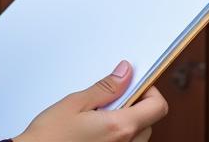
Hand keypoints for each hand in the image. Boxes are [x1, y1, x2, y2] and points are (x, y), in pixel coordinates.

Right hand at [16, 61, 167, 141]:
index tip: (135, 82)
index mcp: (120, 128)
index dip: (149, 90)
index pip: (157, 106)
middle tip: (110, 97)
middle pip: (149, 121)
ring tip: (99, 116)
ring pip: (139, 135)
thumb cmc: (51, 136)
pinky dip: (119, 135)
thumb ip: (105, 88)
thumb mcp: (76, 103)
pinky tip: (97, 131)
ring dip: (128, 122)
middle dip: (135, 105)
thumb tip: (125, 73)